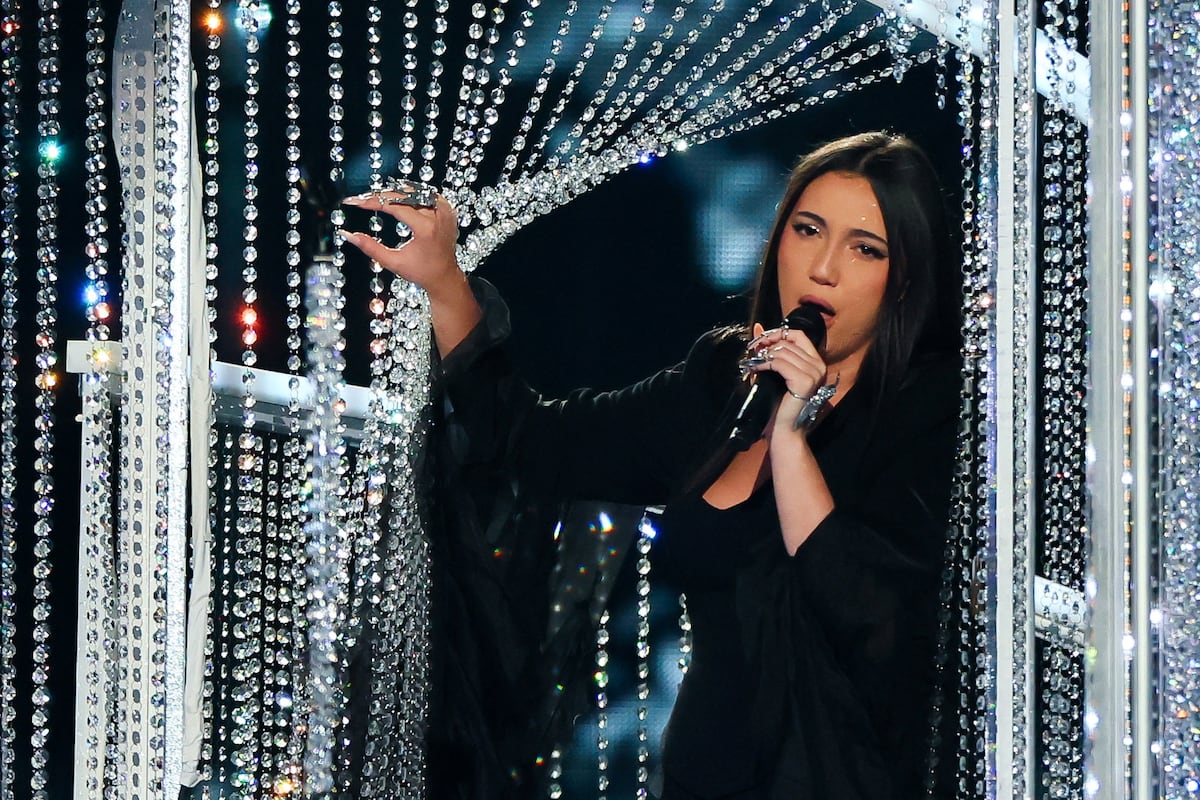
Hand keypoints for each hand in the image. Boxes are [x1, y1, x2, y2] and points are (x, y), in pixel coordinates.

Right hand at [339, 185, 460, 298]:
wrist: (445, 277)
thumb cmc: (421, 272)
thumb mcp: (393, 262)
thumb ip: (370, 247)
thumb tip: (347, 235)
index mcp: (425, 228)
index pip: (394, 205)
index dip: (372, 201)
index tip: (355, 201)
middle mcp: (438, 215)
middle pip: (403, 194)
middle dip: (380, 195)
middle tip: (363, 198)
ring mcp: (445, 211)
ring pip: (415, 190)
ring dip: (394, 192)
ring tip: (376, 197)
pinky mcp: (448, 210)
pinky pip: (426, 194)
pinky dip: (410, 194)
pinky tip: (397, 197)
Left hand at [744, 321, 827, 434]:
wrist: (784, 430)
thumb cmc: (780, 404)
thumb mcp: (775, 372)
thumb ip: (769, 350)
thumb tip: (757, 326)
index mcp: (816, 363)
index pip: (798, 335)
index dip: (778, 333)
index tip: (761, 340)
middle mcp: (819, 366)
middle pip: (789, 342)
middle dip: (767, 343)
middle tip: (752, 352)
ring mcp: (814, 374)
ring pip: (783, 351)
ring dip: (764, 355)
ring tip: (753, 363)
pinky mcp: (804, 382)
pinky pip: (780, 363)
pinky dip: (764, 364)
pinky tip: (756, 369)